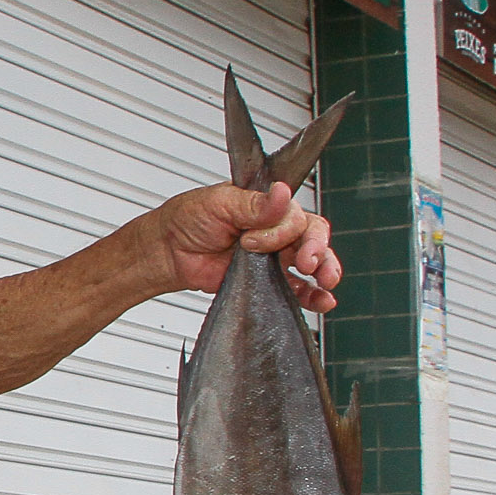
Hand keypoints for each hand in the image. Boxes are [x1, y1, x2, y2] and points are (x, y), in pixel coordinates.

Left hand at [154, 182, 341, 312]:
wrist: (169, 252)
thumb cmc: (189, 220)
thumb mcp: (219, 204)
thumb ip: (254, 204)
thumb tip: (282, 193)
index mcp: (268, 206)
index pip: (297, 215)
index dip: (286, 229)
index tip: (253, 240)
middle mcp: (277, 229)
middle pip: (313, 237)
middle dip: (317, 250)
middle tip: (307, 262)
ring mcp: (275, 256)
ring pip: (314, 262)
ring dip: (326, 270)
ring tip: (326, 281)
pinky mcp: (268, 282)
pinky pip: (299, 289)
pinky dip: (313, 296)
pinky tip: (322, 301)